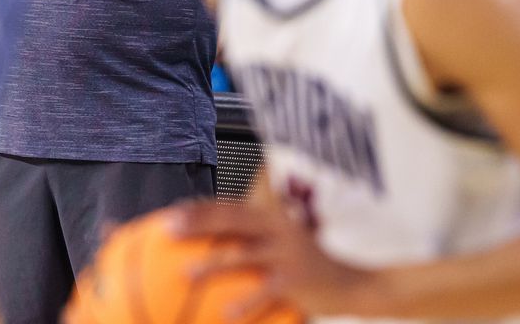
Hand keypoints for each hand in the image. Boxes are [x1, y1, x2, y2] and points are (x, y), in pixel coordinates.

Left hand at [167, 200, 371, 317]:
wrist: (351, 284)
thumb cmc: (308, 267)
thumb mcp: (285, 245)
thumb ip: (255, 241)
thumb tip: (214, 248)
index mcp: (272, 217)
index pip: (230, 206)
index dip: (200, 207)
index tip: (171, 212)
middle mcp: (278, 228)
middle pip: (231, 221)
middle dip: (197, 223)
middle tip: (168, 229)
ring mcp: (287, 253)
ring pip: (242, 255)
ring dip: (211, 264)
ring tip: (186, 273)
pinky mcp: (295, 280)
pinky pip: (264, 293)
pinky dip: (244, 303)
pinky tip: (226, 315)